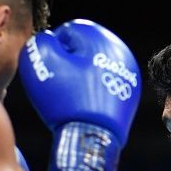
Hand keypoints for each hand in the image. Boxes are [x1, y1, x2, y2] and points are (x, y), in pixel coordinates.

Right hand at [18, 19, 140, 170]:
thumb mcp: (40, 62)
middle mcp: (121, 52)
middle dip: (69, 63)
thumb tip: (51, 39)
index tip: (50, 70)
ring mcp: (129, 75)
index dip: (53, 51)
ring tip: (71, 96)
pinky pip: (105, 86)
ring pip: (95, 68)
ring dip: (81, 77)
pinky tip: (85, 105)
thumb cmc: (64, 100)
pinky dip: (94, 91)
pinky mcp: (131, 94)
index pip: (68, 32)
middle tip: (60, 84)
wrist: (91, 138)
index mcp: (100, 38)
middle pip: (85, 50)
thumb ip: (42, 41)